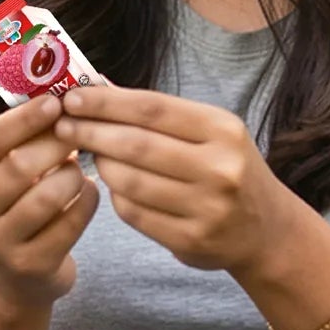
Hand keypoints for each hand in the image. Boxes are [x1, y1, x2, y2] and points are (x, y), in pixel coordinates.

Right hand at [0, 93, 99, 311]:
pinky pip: (69, 223)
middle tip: (78, 132)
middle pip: (18, 166)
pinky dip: (87, 201)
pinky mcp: (29, 265)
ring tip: (77, 169)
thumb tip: (60, 93)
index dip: (24, 118)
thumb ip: (20, 139)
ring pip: (45, 197)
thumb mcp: (3, 172)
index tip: (55, 101)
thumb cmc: (16, 204)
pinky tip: (89, 192)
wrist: (17, 273)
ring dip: (72, 175)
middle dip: (55, 143)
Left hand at [52, 86, 296, 273]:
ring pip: (130, 181)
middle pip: (136, 144)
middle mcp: (220, 167)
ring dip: (101, 165)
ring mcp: (207, 207)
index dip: (106, 103)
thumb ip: (160, 115)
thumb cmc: (226, 168)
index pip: (152, 108)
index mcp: (223, 130)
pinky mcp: (192, 240)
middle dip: (91, 132)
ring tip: (88, 154)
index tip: (72, 98)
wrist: (267, 231)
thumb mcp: (209, 132)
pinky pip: (134, 213)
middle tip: (62, 125)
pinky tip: (112, 186)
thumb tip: (96, 88)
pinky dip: (115, 196)